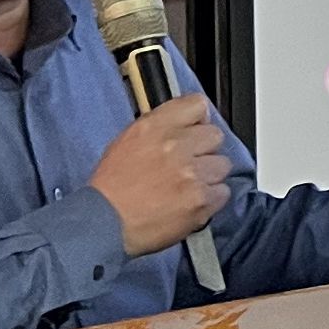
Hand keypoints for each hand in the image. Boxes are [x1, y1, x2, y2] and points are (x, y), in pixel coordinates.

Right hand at [92, 96, 230, 256]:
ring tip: (190, 187)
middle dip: (205, 150)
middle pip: (216, 136)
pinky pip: (223, 192)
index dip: (198, 120)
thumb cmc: (111, 187)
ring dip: (210, 176)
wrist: (105, 223)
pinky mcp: (201, 200)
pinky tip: (192, 203)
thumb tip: (185, 127)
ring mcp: (192, 173)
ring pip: (223, 165)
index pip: (198, 105)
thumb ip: (159, 129)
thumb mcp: (127, 142)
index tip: (194, 131)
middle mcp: (177, 145)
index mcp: (155, 126)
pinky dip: (211, 199)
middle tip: (190, 164)